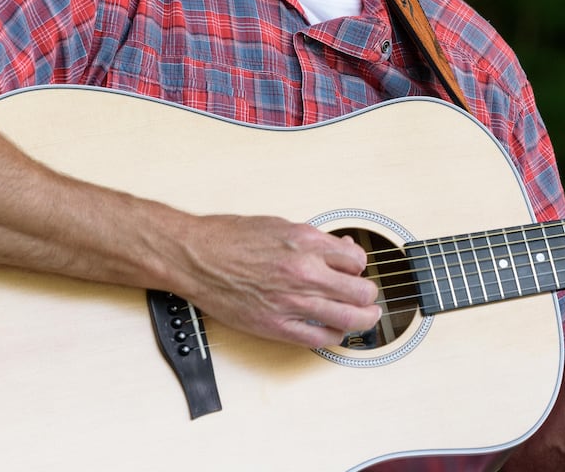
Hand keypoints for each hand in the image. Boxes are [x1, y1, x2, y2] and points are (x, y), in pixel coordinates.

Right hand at [165, 213, 382, 348]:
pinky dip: (334, 335)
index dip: (359, 267)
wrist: (196, 258)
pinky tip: (333, 329)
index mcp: (306, 242)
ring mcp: (292, 301)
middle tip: (367, 297)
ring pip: (350, 318)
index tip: (354, 271)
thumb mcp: (280, 225)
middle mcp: (304, 272)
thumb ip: (314, 240)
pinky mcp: (277, 326)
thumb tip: (341, 250)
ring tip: (364, 317)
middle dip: (368, 295)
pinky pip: (321, 339)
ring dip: (363, 319)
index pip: (357, 260)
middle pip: (362, 292)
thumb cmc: (230, 238)